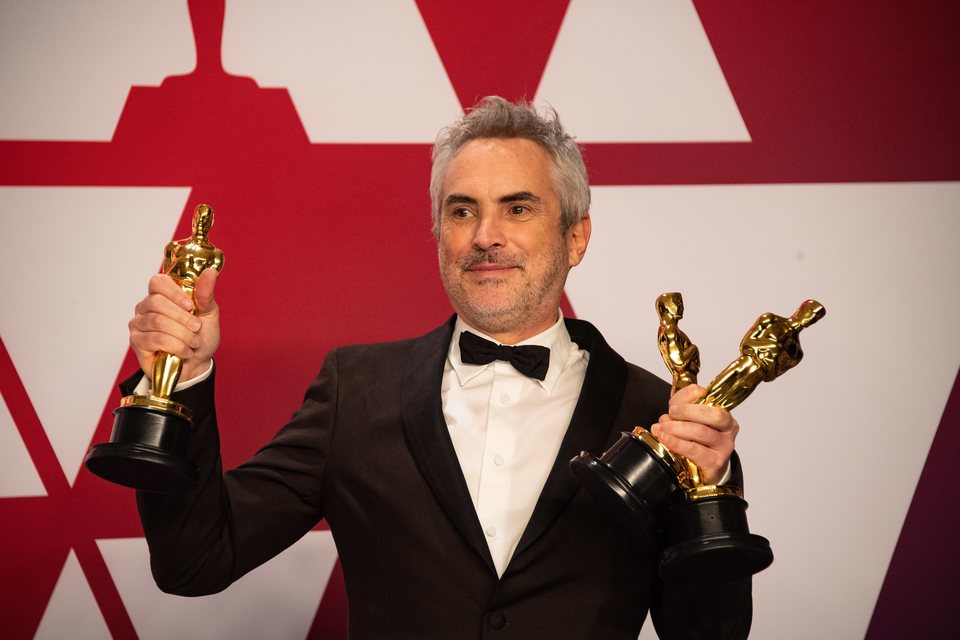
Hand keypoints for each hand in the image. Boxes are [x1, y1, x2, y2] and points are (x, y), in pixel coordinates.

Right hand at [128, 268, 220, 382]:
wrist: (198, 364)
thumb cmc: (200, 336)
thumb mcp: (209, 314)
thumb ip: (205, 293)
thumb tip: (210, 271)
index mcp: (163, 295)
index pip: (158, 282)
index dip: (174, 293)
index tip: (191, 306)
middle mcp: (146, 306)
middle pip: (157, 303)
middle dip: (182, 318)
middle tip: (197, 328)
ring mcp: (139, 324)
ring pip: (157, 322)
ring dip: (182, 334)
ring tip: (194, 342)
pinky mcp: (137, 342)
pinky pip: (155, 339)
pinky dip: (176, 346)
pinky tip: (184, 352)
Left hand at [651, 384, 738, 484]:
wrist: (706, 471)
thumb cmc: (698, 443)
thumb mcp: (689, 423)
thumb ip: (678, 415)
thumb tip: (665, 418)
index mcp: (723, 414)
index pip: (710, 397)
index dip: (688, 397)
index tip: (673, 403)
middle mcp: (728, 429)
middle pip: (713, 415)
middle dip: (687, 411)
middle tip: (670, 413)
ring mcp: (723, 447)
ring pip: (701, 432)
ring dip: (677, 428)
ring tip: (663, 429)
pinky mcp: (715, 463)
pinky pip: (694, 450)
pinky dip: (677, 443)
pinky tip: (666, 439)